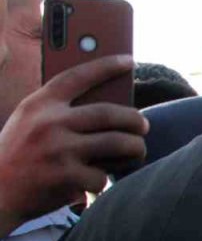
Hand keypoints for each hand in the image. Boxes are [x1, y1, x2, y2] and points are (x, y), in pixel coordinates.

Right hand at [0, 55, 146, 234]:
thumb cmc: (19, 155)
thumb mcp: (29, 122)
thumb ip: (60, 111)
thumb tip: (111, 103)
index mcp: (39, 104)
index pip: (78, 76)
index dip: (106, 66)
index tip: (128, 61)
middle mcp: (49, 122)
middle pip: (110, 113)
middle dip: (135, 120)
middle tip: (143, 125)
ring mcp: (59, 149)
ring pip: (117, 143)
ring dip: (135, 148)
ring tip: (137, 150)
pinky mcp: (66, 176)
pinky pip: (102, 175)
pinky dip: (103, 179)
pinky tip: (95, 180)